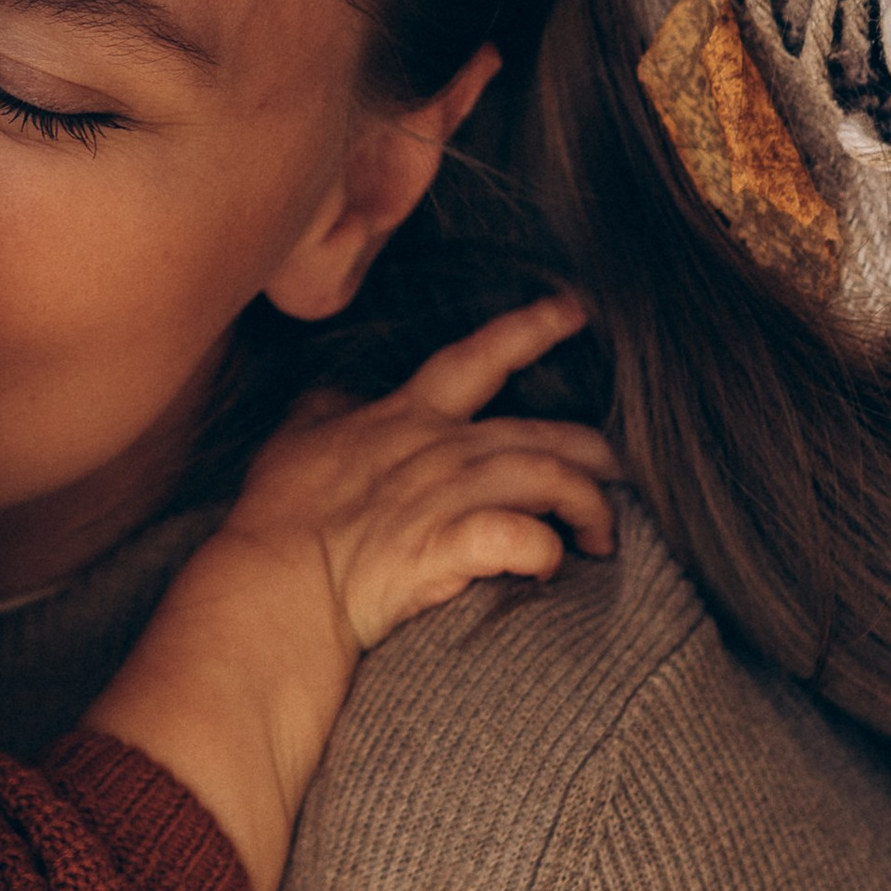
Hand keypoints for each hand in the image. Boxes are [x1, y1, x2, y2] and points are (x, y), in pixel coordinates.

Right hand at [88, 294, 616, 890]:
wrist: (269, 580)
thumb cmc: (278, 516)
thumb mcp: (293, 441)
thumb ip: (322, 411)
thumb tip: (329, 394)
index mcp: (404, 418)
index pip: (476, 357)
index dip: (529, 328)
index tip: (575, 309)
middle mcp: (435, 450)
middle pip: (540, 433)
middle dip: (594, 452)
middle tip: (620, 472)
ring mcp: (443, 498)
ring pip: (547, 477)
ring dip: (587, 505)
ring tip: (600, 536)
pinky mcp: (444, 549)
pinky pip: (520, 539)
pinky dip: (545, 549)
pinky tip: (552, 565)